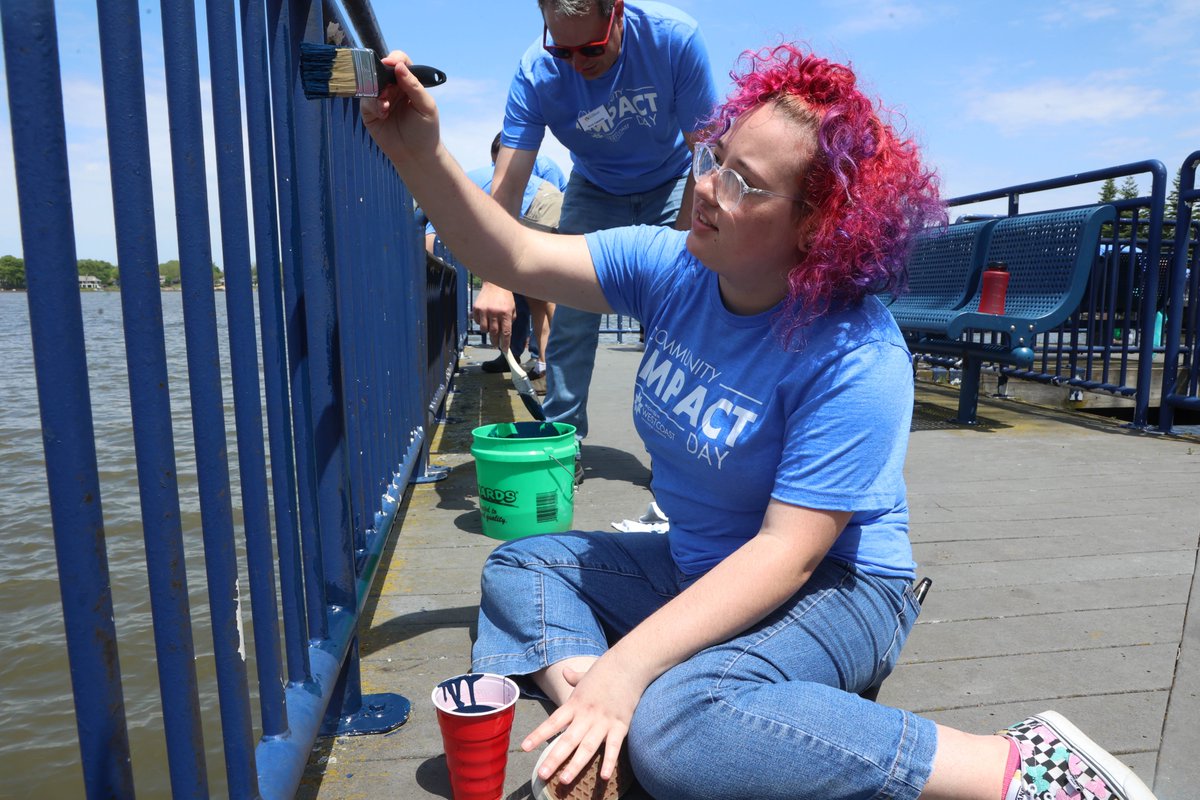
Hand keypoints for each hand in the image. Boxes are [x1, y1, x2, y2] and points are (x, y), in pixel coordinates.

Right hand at [361, 51, 439, 164]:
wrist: (416, 155)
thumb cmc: (425, 130)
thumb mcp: (426, 106)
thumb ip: (414, 86)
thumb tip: (399, 66)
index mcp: (409, 83)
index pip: (400, 62)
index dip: (394, 60)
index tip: (391, 64)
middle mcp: (393, 88)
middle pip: (382, 70)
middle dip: (382, 76)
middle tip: (387, 88)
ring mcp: (380, 99)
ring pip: (371, 84)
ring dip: (377, 92)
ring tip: (386, 106)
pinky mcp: (370, 112)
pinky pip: (366, 101)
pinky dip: (373, 105)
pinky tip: (383, 113)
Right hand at [472, 282, 516, 351]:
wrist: (495, 282)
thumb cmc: (506, 296)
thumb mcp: (512, 308)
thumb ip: (510, 320)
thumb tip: (506, 334)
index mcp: (506, 313)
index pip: (506, 332)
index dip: (505, 343)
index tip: (504, 350)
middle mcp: (494, 312)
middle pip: (494, 333)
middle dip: (495, 341)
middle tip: (496, 345)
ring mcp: (484, 310)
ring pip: (484, 329)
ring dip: (488, 332)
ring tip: (491, 329)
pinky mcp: (476, 308)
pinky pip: (478, 321)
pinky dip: (481, 323)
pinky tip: (485, 319)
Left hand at [522, 656, 646, 785]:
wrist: (630, 662)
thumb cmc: (607, 668)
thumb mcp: (587, 673)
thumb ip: (574, 677)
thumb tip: (564, 671)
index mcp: (575, 703)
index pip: (553, 721)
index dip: (538, 735)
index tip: (524, 747)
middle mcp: (586, 714)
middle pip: (568, 740)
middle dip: (554, 758)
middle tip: (541, 774)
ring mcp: (604, 721)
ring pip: (587, 747)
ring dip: (575, 765)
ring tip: (564, 780)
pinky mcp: (621, 725)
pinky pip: (614, 747)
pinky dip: (609, 761)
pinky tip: (603, 777)